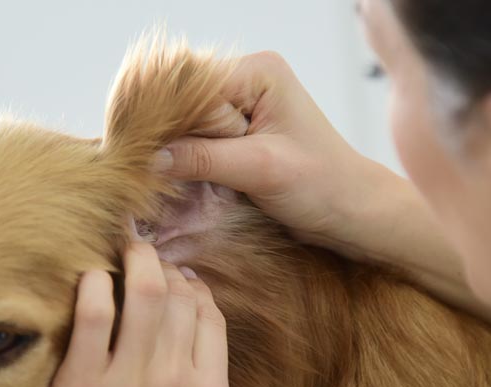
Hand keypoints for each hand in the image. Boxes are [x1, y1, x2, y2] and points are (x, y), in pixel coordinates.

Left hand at [36, 243, 228, 386]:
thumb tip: (190, 345)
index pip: (209, 315)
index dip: (192, 287)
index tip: (178, 279)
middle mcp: (176, 378)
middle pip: (180, 296)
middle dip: (164, 266)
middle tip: (146, 256)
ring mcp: (130, 379)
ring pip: (144, 292)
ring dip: (135, 260)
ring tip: (125, 249)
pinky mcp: (81, 384)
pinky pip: (93, 315)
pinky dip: (95, 285)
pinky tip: (91, 279)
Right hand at [156, 51, 400, 255]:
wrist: (351, 211)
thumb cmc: (322, 185)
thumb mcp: (261, 170)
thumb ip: (204, 159)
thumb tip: (150, 158)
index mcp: (257, 72)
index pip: (190, 85)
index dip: (163, 119)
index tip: (139, 153)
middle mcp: (245, 79)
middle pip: (181, 101)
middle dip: (166, 136)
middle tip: (146, 170)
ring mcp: (239, 105)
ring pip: (183, 123)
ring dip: (174, 151)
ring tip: (160, 179)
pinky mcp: (235, 132)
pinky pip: (194, 139)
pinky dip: (183, 160)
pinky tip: (176, 179)